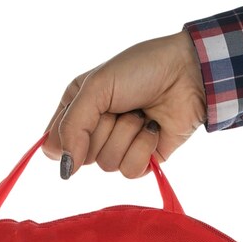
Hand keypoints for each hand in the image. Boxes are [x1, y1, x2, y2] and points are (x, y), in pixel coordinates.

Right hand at [42, 31, 205, 178]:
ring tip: (140, 114)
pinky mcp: (141, 160)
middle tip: (121, 107)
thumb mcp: (96, 87)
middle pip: (82, 157)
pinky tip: (153, 128)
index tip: (85, 118)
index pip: (54, 145)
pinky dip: (143, 148)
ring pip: (107, 165)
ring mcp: (118, 147)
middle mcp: (94, 131)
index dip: (67, 139)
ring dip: (127, 135)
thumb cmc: (140, 70)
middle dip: (104, 130)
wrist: (187, 74)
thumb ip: (73, 126)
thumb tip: (65, 169)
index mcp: (76, 109)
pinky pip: (129, 171)